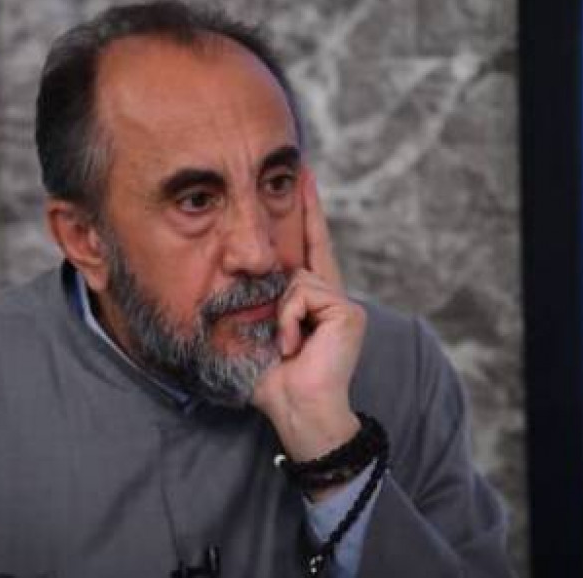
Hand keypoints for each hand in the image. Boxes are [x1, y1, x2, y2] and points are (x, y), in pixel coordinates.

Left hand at [252, 173, 365, 495]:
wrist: (295, 409)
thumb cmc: (269, 378)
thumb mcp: (253, 331)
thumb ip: (254, 302)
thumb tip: (234, 271)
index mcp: (311, 302)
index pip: (309, 247)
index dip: (308, 213)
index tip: (305, 175)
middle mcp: (331, 296)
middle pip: (305, 252)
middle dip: (305, 209)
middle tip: (299, 172)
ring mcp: (342, 303)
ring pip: (297, 278)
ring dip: (279, 313)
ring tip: (282, 343)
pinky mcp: (348, 311)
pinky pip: (304, 294)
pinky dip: (289, 320)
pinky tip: (292, 344)